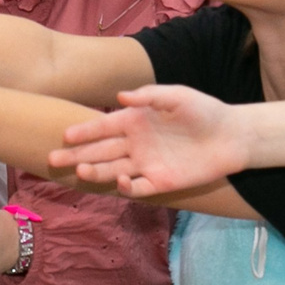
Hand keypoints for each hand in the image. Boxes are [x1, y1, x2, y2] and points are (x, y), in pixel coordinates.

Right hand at [51, 85, 249, 196]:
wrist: (231, 136)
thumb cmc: (203, 110)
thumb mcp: (177, 96)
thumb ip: (149, 95)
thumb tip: (120, 98)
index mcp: (134, 121)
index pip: (102, 127)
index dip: (83, 131)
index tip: (64, 135)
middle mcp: (135, 144)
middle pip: (99, 151)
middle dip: (76, 155)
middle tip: (53, 160)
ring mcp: (146, 164)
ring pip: (111, 170)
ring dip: (95, 171)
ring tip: (79, 171)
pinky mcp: (160, 183)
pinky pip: (137, 188)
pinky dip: (125, 187)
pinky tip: (119, 180)